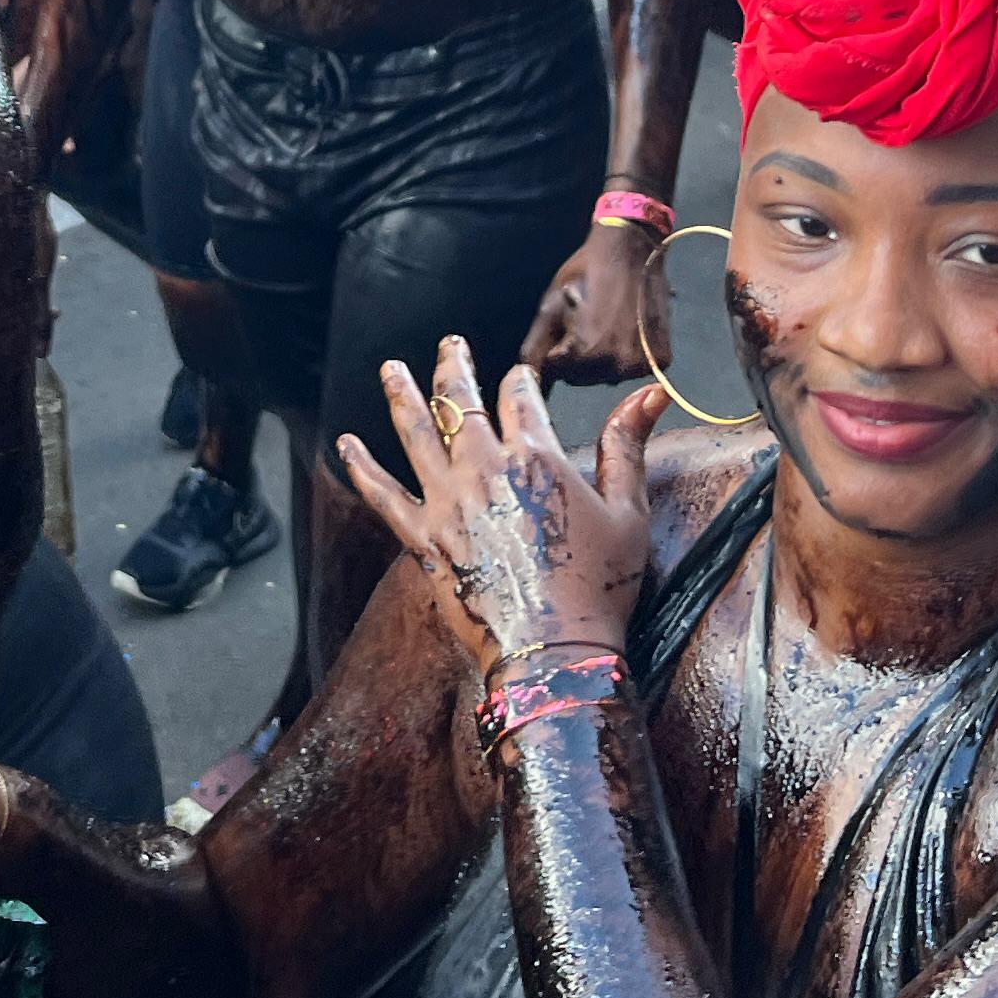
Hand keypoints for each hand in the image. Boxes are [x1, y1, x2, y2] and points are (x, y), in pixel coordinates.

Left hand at [335, 335, 661, 672]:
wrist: (555, 653)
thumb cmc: (600, 587)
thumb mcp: (627, 511)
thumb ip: (628, 445)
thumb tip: (652, 391)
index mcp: (536, 457)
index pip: (521, 397)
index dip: (521, 381)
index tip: (520, 376)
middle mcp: (485, 469)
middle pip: (462, 401)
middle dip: (454, 366)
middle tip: (449, 344)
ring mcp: (447, 502)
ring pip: (416, 432)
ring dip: (401, 394)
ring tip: (389, 368)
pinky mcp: (422, 538)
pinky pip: (381, 494)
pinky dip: (361, 467)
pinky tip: (344, 445)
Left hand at [521, 219, 668, 384]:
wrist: (630, 250)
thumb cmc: (585, 273)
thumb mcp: (551, 307)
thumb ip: (535, 349)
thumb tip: (526, 379)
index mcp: (587, 354)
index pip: (559, 373)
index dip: (558, 349)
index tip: (567, 326)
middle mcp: (618, 366)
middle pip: (584, 379)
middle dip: (578, 358)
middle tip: (587, 323)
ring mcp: (643, 364)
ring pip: (609, 376)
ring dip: (603, 359)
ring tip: (607, 324)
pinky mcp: (661, 359)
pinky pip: (634, 368)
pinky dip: (628, 354)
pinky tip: (628, 329)